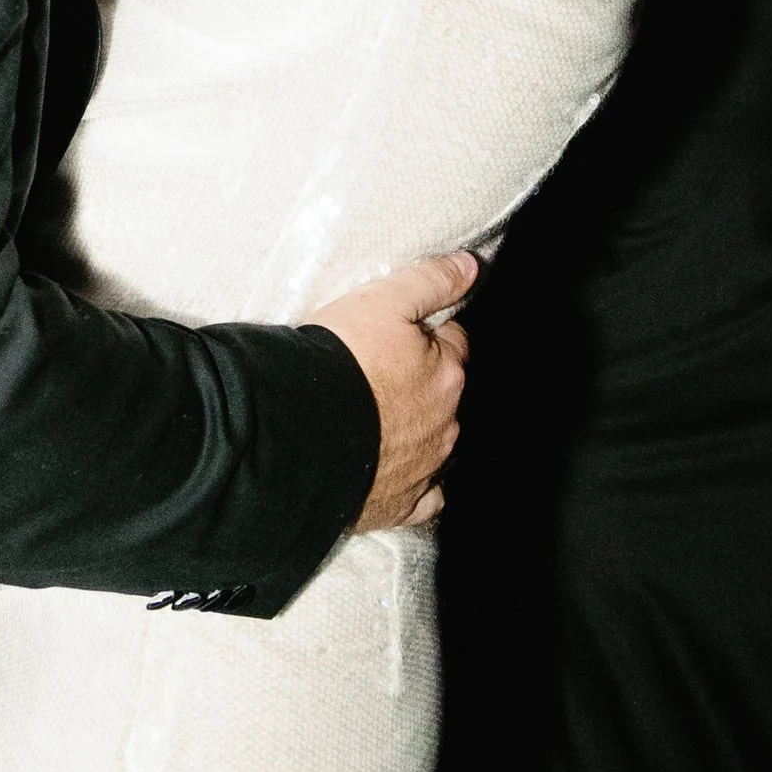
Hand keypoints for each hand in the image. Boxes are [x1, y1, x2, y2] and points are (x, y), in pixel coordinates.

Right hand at [306, 250, 479, 532]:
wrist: (300, 433)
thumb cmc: (340, 362)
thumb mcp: (382, 300)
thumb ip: (431, 281)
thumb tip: (471, 266)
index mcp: (447, 372)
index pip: (453, 343)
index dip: (426, 334)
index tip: (398, 333)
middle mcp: (446, 422)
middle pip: (445, 393)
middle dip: (423, 382)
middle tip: (377, 372)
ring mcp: (427, 467)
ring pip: (437, 443)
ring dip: (416, 429)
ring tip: (375, 417)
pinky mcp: (401, 504)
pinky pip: (424, 499)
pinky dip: (415, 486)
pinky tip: (395, 473)